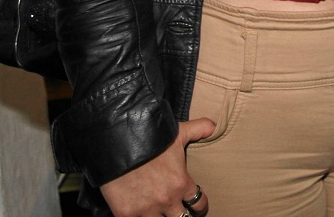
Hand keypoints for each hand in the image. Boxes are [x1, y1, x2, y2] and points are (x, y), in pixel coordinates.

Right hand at [98, 117, 214, 216]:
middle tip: (179, 211)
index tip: (197, 206)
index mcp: (181, 183)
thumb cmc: (151, 137)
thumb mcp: (180, 131)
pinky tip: (140, 214)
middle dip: (181, 214)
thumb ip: (201, 128)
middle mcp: (166, 200)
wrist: (118, 142)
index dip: (199, 205)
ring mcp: (146, 209)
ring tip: (160, 213)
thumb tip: (216, 126)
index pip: (198, 203)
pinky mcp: (126, 214)